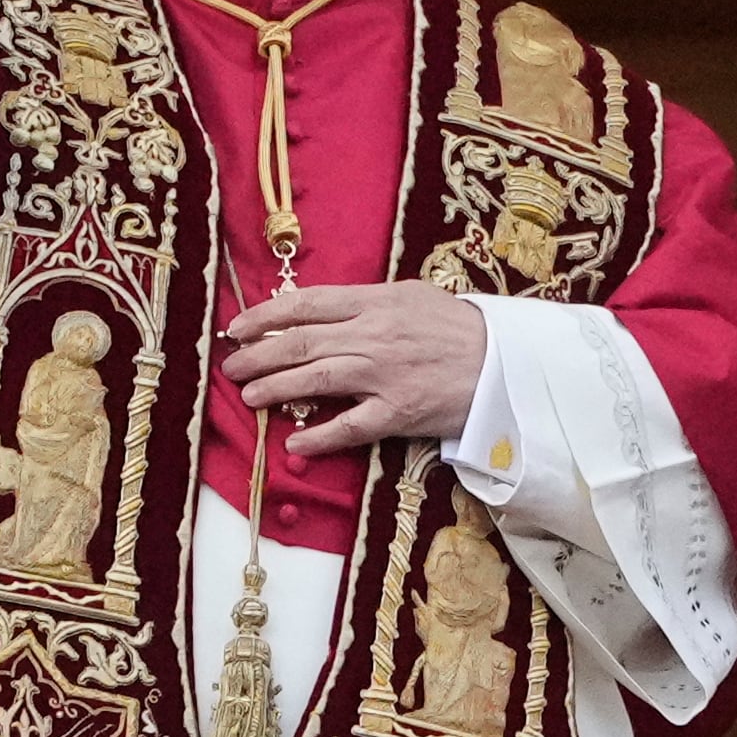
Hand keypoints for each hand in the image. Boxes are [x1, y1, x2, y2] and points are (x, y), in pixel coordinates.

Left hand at [224, 283, 488, 458]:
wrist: (505, 363)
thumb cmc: (456, 326)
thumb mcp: (409, 295)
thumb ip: (363, 300)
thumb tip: (315, 308)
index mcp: (374, 301)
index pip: (305, 304)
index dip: (263, 316)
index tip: (237, 328)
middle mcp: (373, 336)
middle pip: (300, 343)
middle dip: (257, 355)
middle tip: (231, 367)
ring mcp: (384, 376)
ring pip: (316, 381)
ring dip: (275, 390)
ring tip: (248, 397)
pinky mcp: (399, 413)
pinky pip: (351, 427)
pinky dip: (320, 436)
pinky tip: (294, 441)